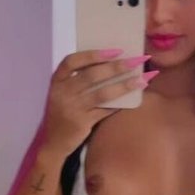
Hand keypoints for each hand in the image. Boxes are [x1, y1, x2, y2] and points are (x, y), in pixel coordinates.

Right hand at [39, 49, 156, 155]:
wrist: (53, 142)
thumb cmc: (63, 112)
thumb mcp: (63, 94)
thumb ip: (78, 80)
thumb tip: (111, 64)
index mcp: (57, 81)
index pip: (71, 61)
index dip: (92, 55)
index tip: (114, 51)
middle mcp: (62, 93)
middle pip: (91, 76)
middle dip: (116, 67)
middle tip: (135, 61)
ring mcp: (71, 108)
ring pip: (102, 94)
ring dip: (124, 86)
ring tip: (141, 81)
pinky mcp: (81, 123)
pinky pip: (104, 111)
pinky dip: (119, 104)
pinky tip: (132, 99)